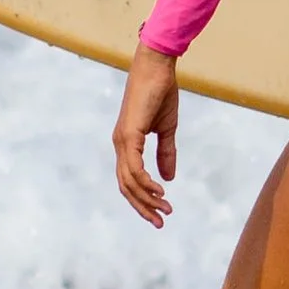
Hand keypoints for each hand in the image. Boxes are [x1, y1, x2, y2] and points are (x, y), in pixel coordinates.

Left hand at [114, 47, 181, 225]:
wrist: (157, 67)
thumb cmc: (161, 92)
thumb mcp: (166, 128)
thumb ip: (166, 153)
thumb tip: (168, 179)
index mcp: (127, 143)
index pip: (130, 180)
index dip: (143, 199)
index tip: (161, 211)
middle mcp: (120, 145)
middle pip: (126, 187)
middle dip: (143, 207)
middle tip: (161, 221)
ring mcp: (122, 140)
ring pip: (129, 181)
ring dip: (146, 199)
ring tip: (164, 209)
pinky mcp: (129, 135)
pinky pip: (134, 168)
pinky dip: (145, 183)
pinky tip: (159, 192)